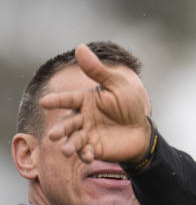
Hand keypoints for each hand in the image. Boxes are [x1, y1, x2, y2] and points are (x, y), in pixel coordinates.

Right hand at [39, 44, 151, 163]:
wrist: (141, 130)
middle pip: (67, 123)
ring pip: (73, 139)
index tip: (44, 102)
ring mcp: (86, 134)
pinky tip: (88, 156)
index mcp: (85, 100)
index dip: (57, 101)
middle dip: (60, 129)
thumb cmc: (129, 105)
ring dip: (69, 145)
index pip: (68, 99)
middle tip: (53, 135)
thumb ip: (98, 71)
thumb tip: (79, 47)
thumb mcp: (117, 86)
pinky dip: (85, 154)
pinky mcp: (94, 148)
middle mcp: (81, 117)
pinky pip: (86, 152)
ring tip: (67, 150)